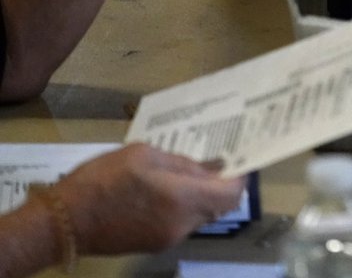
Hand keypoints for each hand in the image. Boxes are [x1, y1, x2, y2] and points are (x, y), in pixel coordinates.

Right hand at [49, 144, 244, 253]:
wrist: (64, 222)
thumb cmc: (102, 180)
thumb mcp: (143, 155)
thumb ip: (182, 163)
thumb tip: (211, 166)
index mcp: (183, 197)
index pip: (231, 194)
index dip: (239, 179)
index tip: (238, 164)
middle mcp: (183, 223)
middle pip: (218, 207)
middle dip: (217, 187)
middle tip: (209, 165)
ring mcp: (169, 238)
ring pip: (199, 216)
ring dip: (197, 198)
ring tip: (179, 177)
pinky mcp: (155, 245)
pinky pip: (180, 224)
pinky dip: (180, 208)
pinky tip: (162, 193)